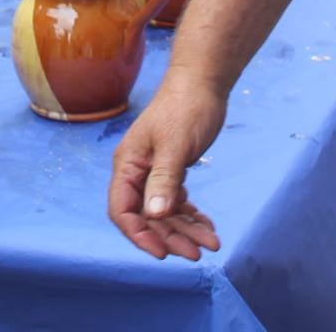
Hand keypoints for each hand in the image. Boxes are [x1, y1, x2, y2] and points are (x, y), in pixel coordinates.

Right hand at [107, 74, 227, 259]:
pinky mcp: (171, 170)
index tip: (163, 253)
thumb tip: (154, 216)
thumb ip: (163, 180)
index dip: (139, 235)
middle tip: (198, 252)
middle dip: (171, 237)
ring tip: (212, 242)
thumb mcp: (174, 146)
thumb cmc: (185, 108)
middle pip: (147, 217)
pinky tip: (207, 225)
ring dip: (185, 230)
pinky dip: (190, 216)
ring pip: (165, 213)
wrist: (203, 83)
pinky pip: (177, 202)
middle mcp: (137, 172)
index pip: (123, 210)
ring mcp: (154, 172)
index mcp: (128, 165)